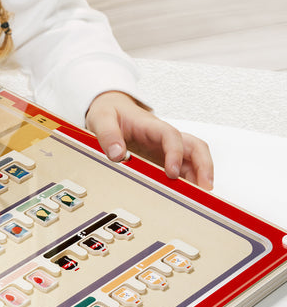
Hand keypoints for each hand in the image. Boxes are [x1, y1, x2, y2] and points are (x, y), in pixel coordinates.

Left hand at [85, 91, 213, 189]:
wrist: (111, 108)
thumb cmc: (110, 112)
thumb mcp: (101, 118)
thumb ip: (108, 135)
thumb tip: (117, 155)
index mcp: (151, 126)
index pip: (171, 136)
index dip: (175, 153)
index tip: (172, 172)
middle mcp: (164, 137)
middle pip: (195, 147)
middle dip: (204, 166)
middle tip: (204, 188)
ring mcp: (167, 148)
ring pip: (194, 159)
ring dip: (200, 176)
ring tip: (200, 198)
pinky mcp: (164, 159)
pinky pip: (184, 169)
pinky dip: (189, 181)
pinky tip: (187, 196)